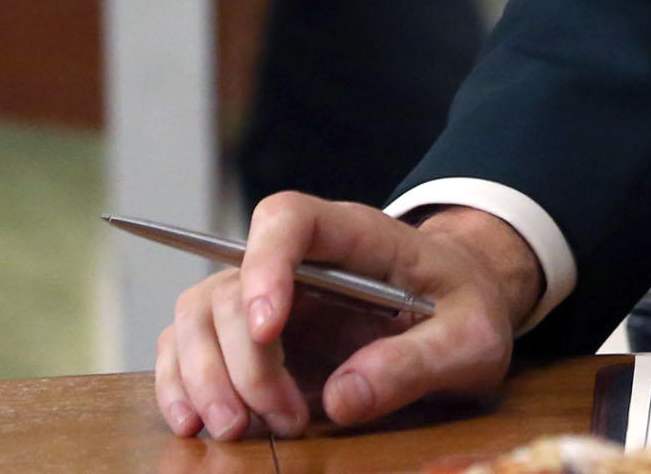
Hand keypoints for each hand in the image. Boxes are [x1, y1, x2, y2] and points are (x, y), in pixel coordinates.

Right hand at [153, 194, 540, 439]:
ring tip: (242, 431)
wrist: (459, 317)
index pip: (289, 218)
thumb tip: (343, 398)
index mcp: (356, 237)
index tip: (269, 328)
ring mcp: (265, 297)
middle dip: (244, 360)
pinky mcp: (247, 339)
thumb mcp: (470, 338)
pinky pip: (187, 350)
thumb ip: (417, 362)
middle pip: (233, 286)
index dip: (265, 263)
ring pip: (198, 317)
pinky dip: (180, 387)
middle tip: (281, 419)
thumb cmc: (465, 311)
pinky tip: (198, 425)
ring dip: (205, 378)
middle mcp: (298, 260)